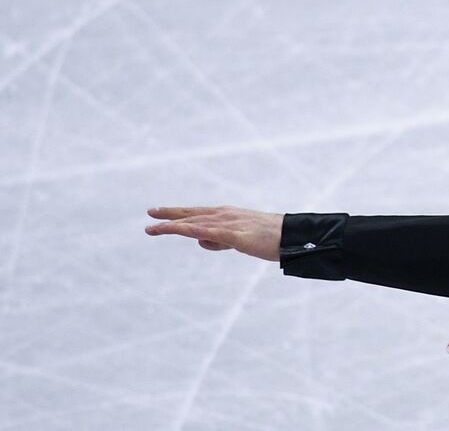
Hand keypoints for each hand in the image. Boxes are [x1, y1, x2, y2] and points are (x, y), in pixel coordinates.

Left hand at [145, 206, 282, 261]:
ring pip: (198, 224)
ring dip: (176, 225)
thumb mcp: (238, 239)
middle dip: (169, 215)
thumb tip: (199, 241)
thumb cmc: (268, 238)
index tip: (156, 212)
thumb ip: (218, 240)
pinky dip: (198, 232)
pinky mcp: (238, 235)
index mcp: (226, 215)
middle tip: (149, 215)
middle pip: (192, 215)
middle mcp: (225, 215)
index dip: (175, 212)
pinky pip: (214, 233)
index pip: (195, 213)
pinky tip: (185, 233)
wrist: (293, 236)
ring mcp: (231, 224)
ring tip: (156, 228)